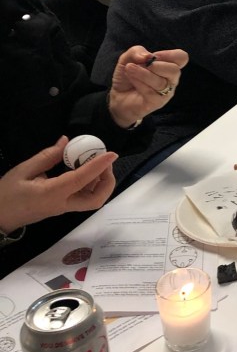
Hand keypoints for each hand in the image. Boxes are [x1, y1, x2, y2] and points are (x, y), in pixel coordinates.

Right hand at [0, 137, 116, 234]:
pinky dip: (91, 184)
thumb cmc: (6, 194)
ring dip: (101, 183)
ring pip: (92, 200)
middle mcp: (63, 204)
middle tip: (104, 161)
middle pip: (96, 200)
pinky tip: (84, 170)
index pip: (82, 179)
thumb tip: (65, 142)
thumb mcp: (23, 171)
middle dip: (107, 181)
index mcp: (52, 194)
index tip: (112, 154)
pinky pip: (83, 198)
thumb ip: (46, 157)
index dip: (99, 165)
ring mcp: (63, 209)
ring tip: (96, 163)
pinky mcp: (62, 208)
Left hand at [108, 46, 188, 128]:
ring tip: (129, 69)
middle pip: (175, 70)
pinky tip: (132, 79)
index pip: (182, 58)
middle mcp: (170, 79)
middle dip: (156, 66)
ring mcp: (165, 92)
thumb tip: (148, 56)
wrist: (117, 95)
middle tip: (142, 64)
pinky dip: (139, 83)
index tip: (155, 57)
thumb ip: (137, 51)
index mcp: (168, 65)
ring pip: (161, 82)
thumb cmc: (128, 76)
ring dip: (143, 74)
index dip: (170, 54)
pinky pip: (151, 92)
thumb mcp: (128, 58)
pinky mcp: (157, 103)